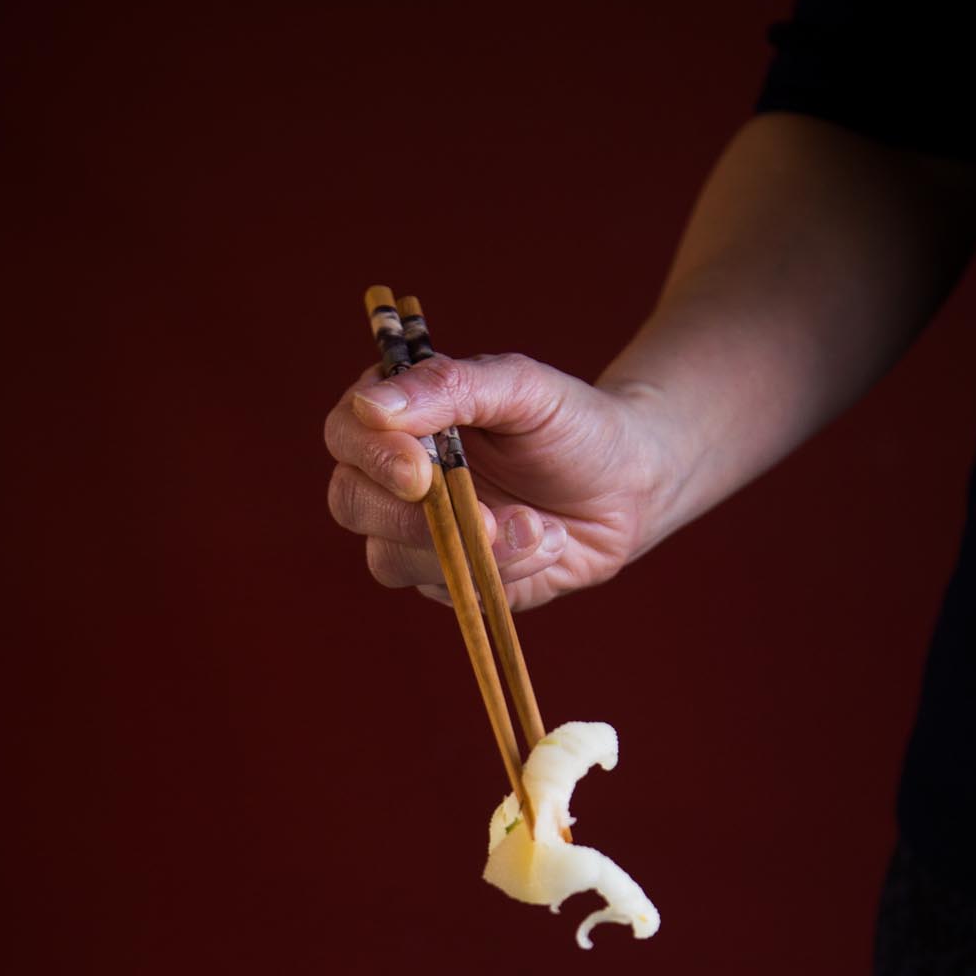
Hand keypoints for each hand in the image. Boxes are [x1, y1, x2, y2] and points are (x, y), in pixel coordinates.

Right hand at [323, 352, 666, 610]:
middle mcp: (394, 478)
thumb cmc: (571, 425)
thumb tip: (372, 405)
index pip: (346, 434)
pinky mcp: (451, 582)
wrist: (629, 487)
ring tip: (538, 525)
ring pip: (391, 558)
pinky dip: (502, 571)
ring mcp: (417, 536)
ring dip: (468, 548)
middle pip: (350, 502)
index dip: (371, 454)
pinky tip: (549, 541)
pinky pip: (450, 590)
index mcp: (401, 418)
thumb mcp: (522, 387)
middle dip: (409, 517)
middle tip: (481, 517)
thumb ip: (450, 385)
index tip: (419, 467)